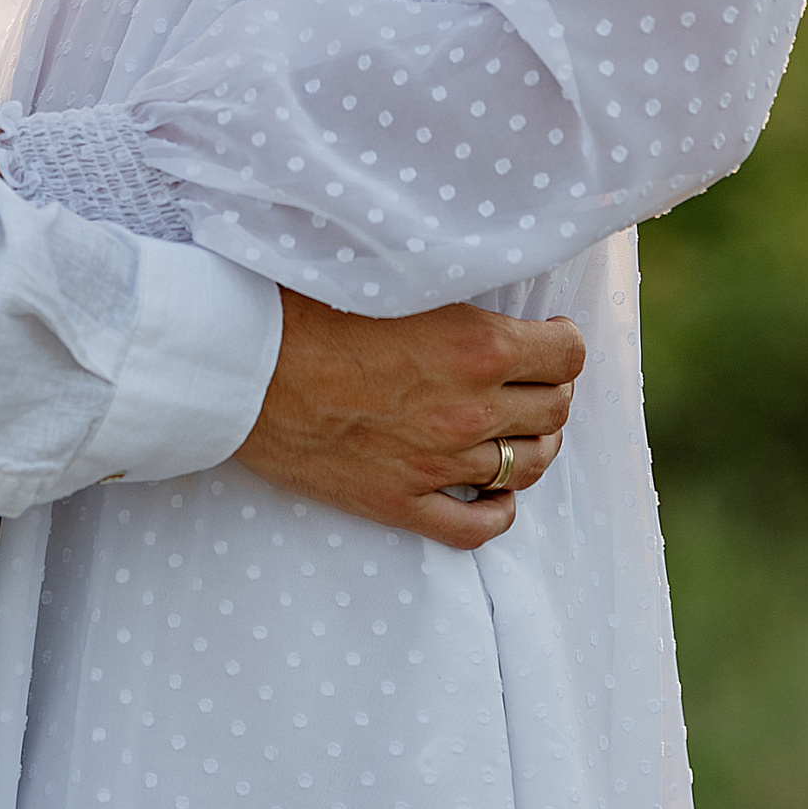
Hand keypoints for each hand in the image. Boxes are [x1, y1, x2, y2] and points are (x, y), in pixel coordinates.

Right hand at [235, 290, 583, 554]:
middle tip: (530, 380)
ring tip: (517, 430)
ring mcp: (437, 462)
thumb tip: (482, 290)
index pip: (567, 356)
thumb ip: (451, 297)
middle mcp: (470, 409)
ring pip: (525, 467)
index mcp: (477, 346)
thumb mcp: (395, 282)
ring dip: (532, 446)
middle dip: (550, 393)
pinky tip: (493, 493)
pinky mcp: (400, 501)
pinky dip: (497, 511)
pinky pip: (477, 526)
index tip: (551, 338)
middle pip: (553, 411)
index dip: (564, 344)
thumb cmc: (306, 306)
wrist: (241, 364)